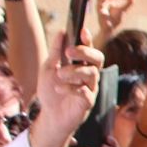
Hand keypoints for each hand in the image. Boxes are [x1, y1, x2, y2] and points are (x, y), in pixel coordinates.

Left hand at [29, 32, 102, 146]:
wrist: (49, 115)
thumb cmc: (51, 91)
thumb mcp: (48, 68)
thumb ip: (55, 52)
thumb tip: (62, 32)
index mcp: (81, 65)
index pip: (90, 49)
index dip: (88, 40)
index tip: (82, 31)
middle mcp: (89, 75)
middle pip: (98, 59)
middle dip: (85, 52)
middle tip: (69, 52)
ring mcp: (91, 88)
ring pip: (92, 74)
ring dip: (74, 71)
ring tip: (60, 74)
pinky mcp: (88, 102)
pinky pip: (85, 91)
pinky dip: (71, 88)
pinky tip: (59, 89)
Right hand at [94, 0, 131, 44]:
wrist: (111, 30)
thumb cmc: (115, 19)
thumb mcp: (124, 9)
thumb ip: (129, 2)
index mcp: (107, 1)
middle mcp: (102, 3)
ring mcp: (100, 8)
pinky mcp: (100, 13)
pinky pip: (100, 6)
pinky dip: (105, 4)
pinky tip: (111, 3)